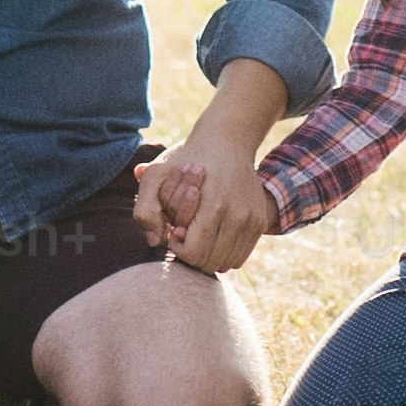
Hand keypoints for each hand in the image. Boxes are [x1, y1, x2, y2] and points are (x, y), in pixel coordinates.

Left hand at [134, 127, 270, 276]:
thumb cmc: (186, 159)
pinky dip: (224, 253)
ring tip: (199, 233)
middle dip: (193, 253)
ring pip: (227, 264)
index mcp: (214, 205)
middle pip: (210, 262)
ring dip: (209, 256)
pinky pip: (240, 256)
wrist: (227, 141)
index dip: (179, 249)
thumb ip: (145, 209)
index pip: (194, 253)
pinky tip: (213, 234)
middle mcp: (238, 215)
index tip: (175, 230)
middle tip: (186, 232)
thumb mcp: (156, 175)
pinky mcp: (260, 222)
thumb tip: (155, 241)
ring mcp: (252, 219)